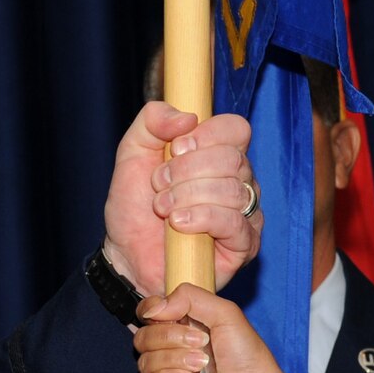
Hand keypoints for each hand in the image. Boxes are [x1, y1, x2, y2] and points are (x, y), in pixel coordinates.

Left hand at [102, 105, 259, 295]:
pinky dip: (201, 218)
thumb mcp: (132, 152)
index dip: (205, 136)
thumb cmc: (134, 207)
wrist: (127, 254)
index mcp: (219, 154)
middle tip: (160, 186)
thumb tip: (188, 117)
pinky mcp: (245, 244)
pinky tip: (178, 225)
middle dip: (185, 172)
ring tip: (164, 209)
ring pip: (232, 190)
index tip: (175, 150)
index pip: (236, 129)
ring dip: (187, 197)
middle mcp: (239, 181)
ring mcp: (246, 213)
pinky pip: (234, 222)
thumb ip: (152, 121)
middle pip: (232, 159)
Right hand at [136, 285, 335, 372]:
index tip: (166, 314)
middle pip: (143, 336)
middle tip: (201, 343)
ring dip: (175, 360)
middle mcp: (171, 348)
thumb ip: (190, 298)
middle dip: (170, 337)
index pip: (149, 312)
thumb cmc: (247, 357)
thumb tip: (155, 308)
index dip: (151, 311)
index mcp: (183, 325)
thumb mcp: (226, 313)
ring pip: (145, 360)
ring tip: (202, 366)